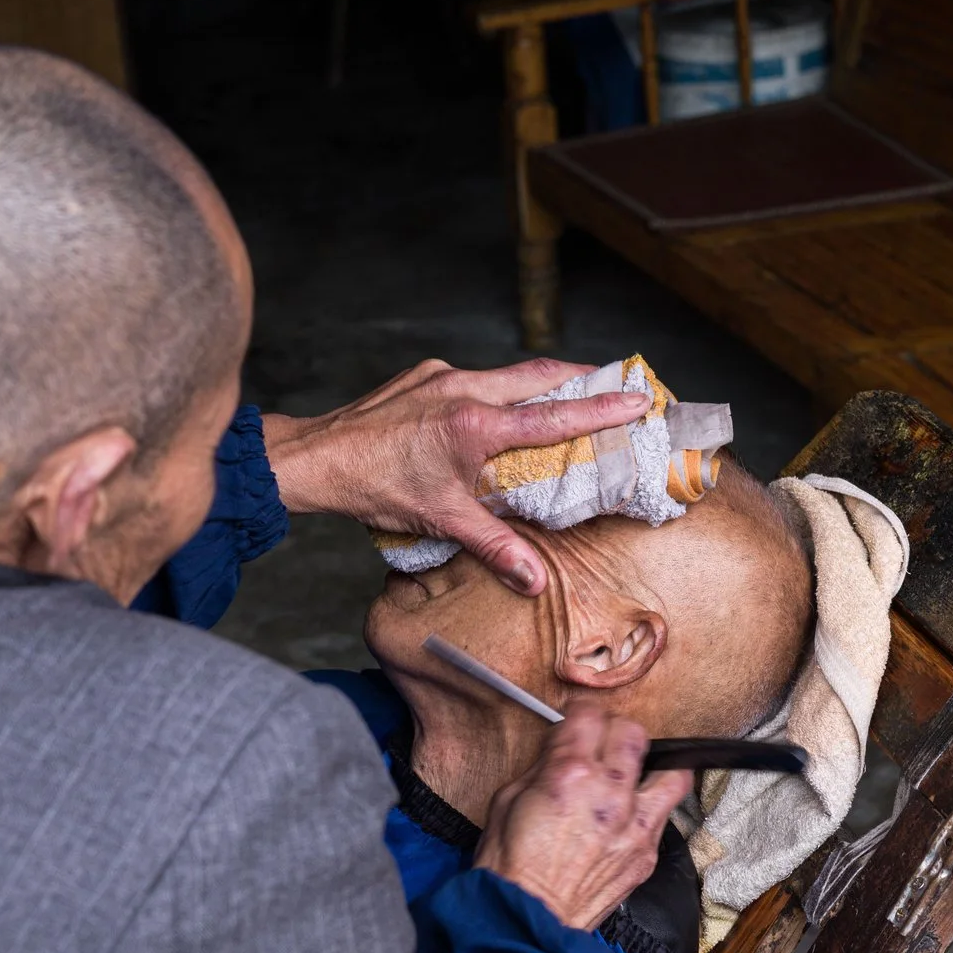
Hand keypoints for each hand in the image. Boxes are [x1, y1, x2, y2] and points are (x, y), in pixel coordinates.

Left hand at [263, 359, 646, 595]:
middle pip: (540, 374)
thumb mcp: (441, 520)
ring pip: (508, 372)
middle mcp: (463, 389)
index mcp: (473, 424)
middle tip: (617, 383)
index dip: (600, 408)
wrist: (314, 458)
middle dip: (582, 377)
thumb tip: (535, 580)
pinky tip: (502, 409)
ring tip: (569, 394)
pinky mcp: (423, 375)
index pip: (552, 416)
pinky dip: (502, 389)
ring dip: (542, 382)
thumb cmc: (374, 487)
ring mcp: (441, 376)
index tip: (638, 399)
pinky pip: (477, 377)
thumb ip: (495, 546)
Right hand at [476, 702, 692, 930]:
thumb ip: (541, 767)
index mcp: (570, 772)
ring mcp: (635, 824)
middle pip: (634, 732)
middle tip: (602, 743)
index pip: (590, 715)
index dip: (579, 715)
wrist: (526, 922)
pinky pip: (666, 815)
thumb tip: (559, 751)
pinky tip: (632, 813)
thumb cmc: (508, 867)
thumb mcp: (506, 800)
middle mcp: (611, 792)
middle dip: (615, 731)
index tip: (575, 722)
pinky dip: (652, 806)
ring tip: (636, 773)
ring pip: (672, 771)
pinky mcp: (647, 853)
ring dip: (652, 766)